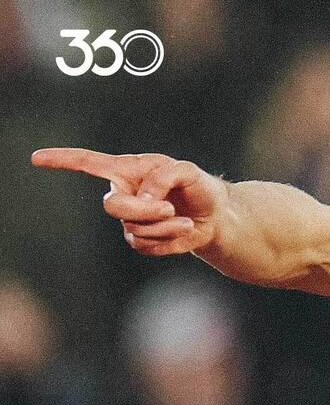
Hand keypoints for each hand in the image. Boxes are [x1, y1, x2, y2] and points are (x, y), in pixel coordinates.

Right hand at [31, 148, 227, 255]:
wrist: (217, 217)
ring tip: (183, 219)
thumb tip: (142, 198)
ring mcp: (130, 219)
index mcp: (129, 170)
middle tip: (168, 209)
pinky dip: (168, 239)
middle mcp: (124, 193)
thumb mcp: (188, 172)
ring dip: (163, 226)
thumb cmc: (200, 188)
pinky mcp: (142, 240)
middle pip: (112, 206)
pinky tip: (183, 230)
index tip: (37, 158)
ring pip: (133, 229)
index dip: (63, 160)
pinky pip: (145, 245)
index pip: (89, 163)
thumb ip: (163, 177)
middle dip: (142, 211)